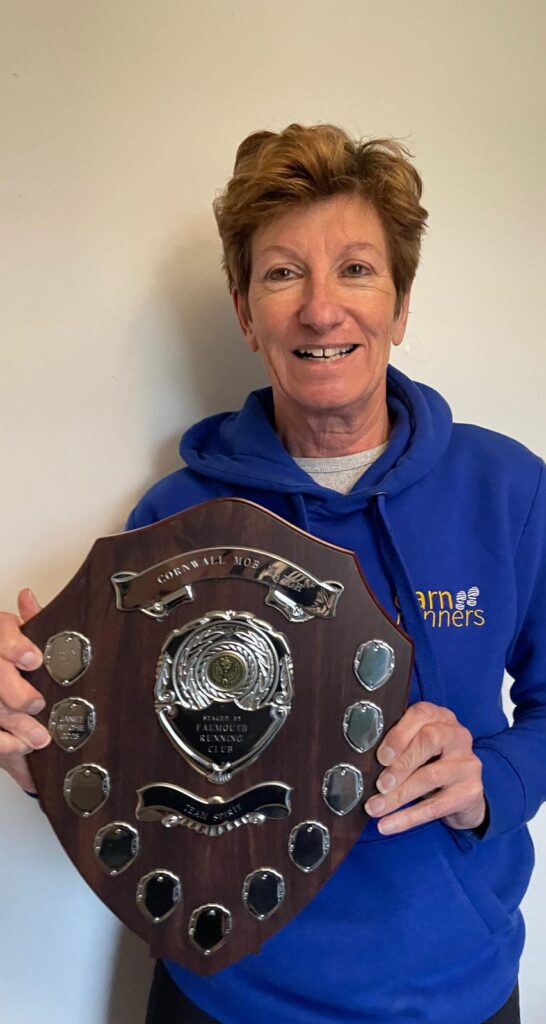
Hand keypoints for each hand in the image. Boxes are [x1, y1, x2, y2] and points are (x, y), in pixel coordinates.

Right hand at [0, 589, 50, 791]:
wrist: (6, 677)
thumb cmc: (4, 652)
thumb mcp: (14, 633)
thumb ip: (28, 620)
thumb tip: (28, 597)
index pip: (1, 635)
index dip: (15, 647)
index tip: (33, 659)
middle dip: (17, 695)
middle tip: (37, 704)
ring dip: (15, 724)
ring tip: (39, 738)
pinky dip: (4, 742)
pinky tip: (19, 745)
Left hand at [364, 701, 485, 834]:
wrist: (464, 795)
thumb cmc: (431, 763)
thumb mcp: (416, 747)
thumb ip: (398, 745)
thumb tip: (363, 761)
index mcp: (441, 718)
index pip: (422, 714)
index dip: (399, 734)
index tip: (380, 757)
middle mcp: (458, 736)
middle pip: (430, 740)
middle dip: (400, 764)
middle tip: (379, 784)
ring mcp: (467, 764)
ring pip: (430, 776)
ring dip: (398, 795)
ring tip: (375, 807)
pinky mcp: (470, 792)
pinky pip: (436, 807)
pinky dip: (408, 817)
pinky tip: (387, 825)